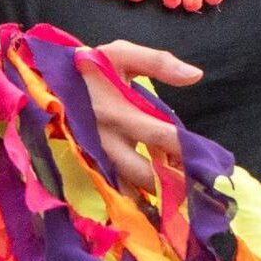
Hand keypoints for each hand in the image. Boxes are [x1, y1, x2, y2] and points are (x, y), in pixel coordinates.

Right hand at [84, 41, 202, 194]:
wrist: (50, 81)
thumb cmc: (92, 67)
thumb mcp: (121, 54)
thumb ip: (159, 62)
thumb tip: (195, 75)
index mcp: (117, 111)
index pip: (159, 135)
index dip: (186, 149)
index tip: (210, 160)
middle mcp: (107, 140)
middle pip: (145, 172)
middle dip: (174, 184)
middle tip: (203, 192)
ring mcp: (98, 157)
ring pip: (130, 188)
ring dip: (157, 197)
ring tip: (186, 203)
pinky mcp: (93, 166)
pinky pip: (117, 190)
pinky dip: (138, 200)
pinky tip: (159, 206)